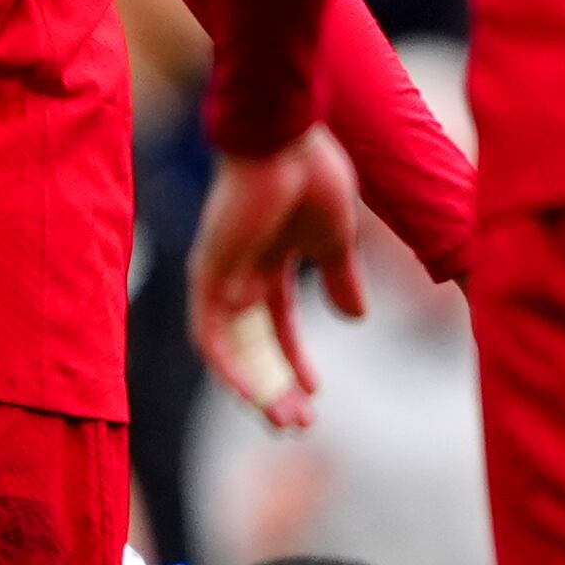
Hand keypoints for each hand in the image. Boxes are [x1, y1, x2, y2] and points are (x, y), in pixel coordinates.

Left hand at [189, 129, 368, 430]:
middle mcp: (239, 274)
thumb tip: (356, 318)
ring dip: (256, 388)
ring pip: (230, 350)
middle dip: (275, 387)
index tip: (316, 393)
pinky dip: (230, 367)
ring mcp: (220, 275)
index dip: (294, 362)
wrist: (289, 139)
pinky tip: (254, 394)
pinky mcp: (208, 273)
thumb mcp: (335, 240)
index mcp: (269, 265)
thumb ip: (340, 279)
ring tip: (285, 420)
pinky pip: (209, 335)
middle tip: (299, 425)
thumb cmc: (312, 175)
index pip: (277, 327)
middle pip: (251, 346)